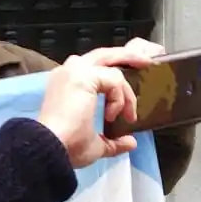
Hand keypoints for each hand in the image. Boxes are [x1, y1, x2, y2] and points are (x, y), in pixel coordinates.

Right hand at [36, 41, 164, 168]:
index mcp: (67, 84)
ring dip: (128, 82)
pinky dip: (120, 98)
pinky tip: (112, 115)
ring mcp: (76, 71)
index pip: (96, 67)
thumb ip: (112, 141)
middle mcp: (69, 72)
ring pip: (112, 62)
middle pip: (105, 54)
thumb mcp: (94, 145)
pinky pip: (114, 80)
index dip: (116, 72)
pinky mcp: (84, 75)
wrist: (51, 148)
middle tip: (149, 61)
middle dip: (129, 55)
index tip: (130, 95)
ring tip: (136, 99)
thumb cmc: (66, 147)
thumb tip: (130, 143)